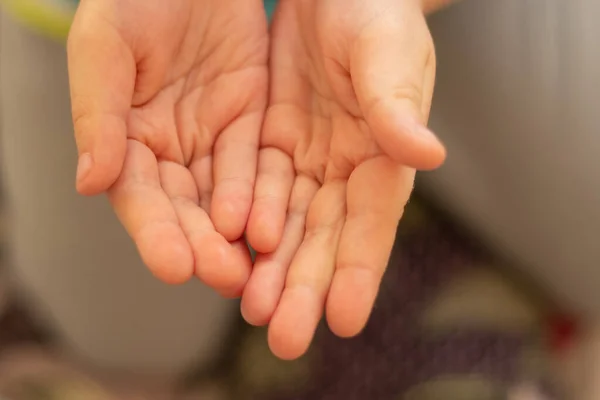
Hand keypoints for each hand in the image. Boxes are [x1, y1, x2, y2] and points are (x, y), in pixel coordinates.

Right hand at [67, 0, 268, 294]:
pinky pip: (255, 166)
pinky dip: (259, 197)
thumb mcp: (106, 46)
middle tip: (223, 277)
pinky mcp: (247, 123)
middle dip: (201, 245)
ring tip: (247, 269)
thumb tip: (90, 182)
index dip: (155, 231)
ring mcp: (209, 139)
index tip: (172, 267)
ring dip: (233, 236)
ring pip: (222, 197)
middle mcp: (168, 149)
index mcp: (124, 137)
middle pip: (184, 207)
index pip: (139, 195)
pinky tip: (266, 227)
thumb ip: (98, 112)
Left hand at [241, 0, 445, 358]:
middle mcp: (346, 170)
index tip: (344, 318)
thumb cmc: (376, 14)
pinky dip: (246, 225)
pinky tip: (233, 256)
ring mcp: (308, 160)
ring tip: (253, 311)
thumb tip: (427, 155)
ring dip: (272, 269)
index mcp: (384, 156)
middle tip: (285, 339)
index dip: (359, 270)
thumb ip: (397, 106)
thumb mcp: (388, 54)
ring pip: (289, 225)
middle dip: (306, 288)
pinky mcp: (271, 143)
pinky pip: (256, 191)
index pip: (372, 222)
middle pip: (326, 238)